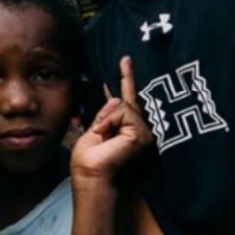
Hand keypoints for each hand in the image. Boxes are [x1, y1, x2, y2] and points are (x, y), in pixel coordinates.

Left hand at [71, 56, 155, 187]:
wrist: (90, 174)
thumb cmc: (90, 158)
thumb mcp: (94, 128)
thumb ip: (107, 112)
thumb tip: (116, 97)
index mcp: (123, 124)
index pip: (127, 97)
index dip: (126, 78)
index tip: (125, 60)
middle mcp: (138, 127)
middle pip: (125, 99)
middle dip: (109, 112)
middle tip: (101, 134)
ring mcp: (144, 131)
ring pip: (123, 105)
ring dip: (106, 120)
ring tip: (103, 137)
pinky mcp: (143, 134)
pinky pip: (123, 112)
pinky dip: (110, 121)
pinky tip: (108, 135)